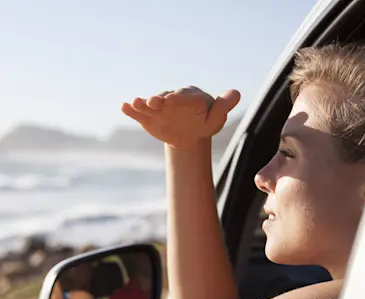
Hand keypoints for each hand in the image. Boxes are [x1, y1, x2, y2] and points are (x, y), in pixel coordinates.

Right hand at [121, 86, 240, 149]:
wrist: (189, 134)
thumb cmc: (205, 123)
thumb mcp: (216, 117)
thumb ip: (223, 106)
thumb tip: (235, 93)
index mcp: (190, 97)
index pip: (184, 97)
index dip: (177, 98)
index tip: (171, 100)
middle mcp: (172, 99)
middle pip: (164, 98)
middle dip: (159, 100)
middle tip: (153, 102)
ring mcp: (159, 108)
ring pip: (149, 105)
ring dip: (142, 104)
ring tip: (134, 103)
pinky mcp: (149, 117)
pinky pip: (139, 113)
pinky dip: (131, 110)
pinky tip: (123, 107)